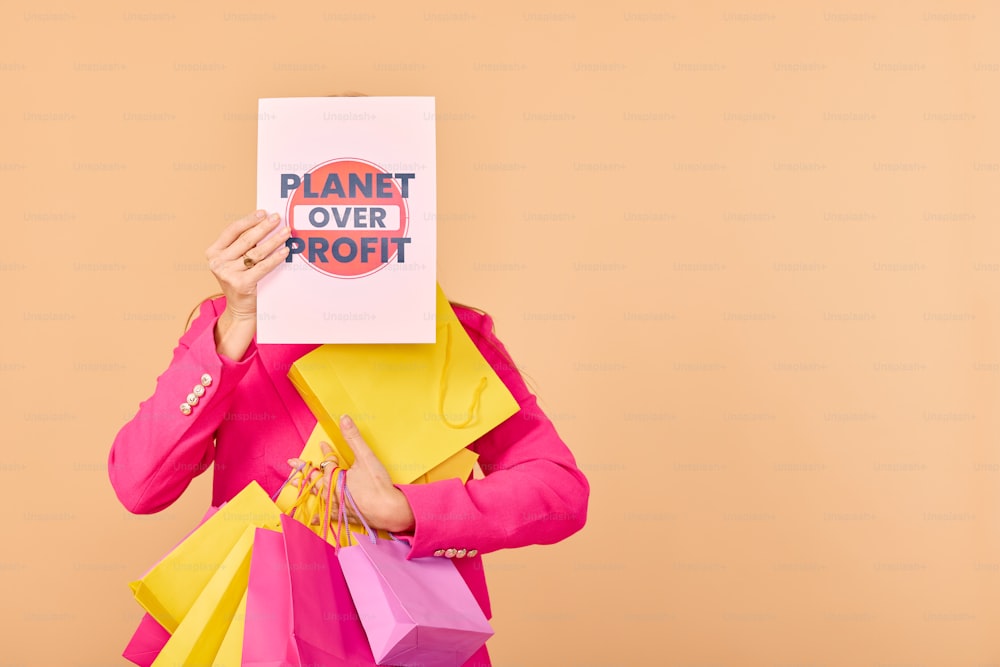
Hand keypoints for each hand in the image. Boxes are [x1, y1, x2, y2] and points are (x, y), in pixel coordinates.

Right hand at [205, 210, 290, 358]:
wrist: (241, 310)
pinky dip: (275, 257)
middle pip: (246, 240)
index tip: (263, 212)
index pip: (232, 230)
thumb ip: (243, 246)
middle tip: (278, 218)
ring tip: (286, 232)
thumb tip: (266, 223)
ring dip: (273, 240)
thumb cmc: (241, 280)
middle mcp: (217, 262)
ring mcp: (227, 274)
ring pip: (256, 252)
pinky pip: (262, 266)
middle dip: (264, 227)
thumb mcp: (236, 261)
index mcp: (213, 252)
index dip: (249, 220)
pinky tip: (285, 250)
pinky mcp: (240, 283)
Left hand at [288, 415, 415, 533]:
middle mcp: (331, 493)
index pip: (327, 461)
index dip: (325, 451)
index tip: (322, 444)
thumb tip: (343, 418)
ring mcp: (336, 506)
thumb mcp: (366, 457)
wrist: (389, 512)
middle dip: (303, 470)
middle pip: (314, 479)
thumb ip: (353, 438)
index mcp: (334, 478)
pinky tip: (312, 517)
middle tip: (291, 464)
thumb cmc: (378, 485)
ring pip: (316, 496)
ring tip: (293, 484)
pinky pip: (325, 516)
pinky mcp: (343, 517)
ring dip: (305, 488)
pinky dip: (317, 515)